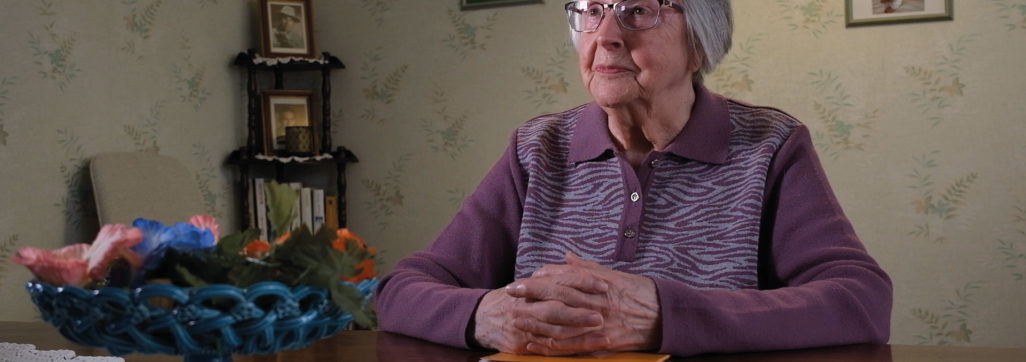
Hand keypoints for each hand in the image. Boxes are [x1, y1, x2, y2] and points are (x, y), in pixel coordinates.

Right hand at [473, 272, 608, 354]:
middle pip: (556, 308)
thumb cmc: (512, 298)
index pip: (560, 282)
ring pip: (555, 332)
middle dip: (580, 313)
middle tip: (602, 314)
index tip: (604, 285)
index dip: (582, 282)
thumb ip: (552, 274)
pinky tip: (587, 348)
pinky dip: (569, 349)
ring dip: (581, 335)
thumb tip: (572, 258)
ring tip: (603, 335)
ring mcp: (523, 327)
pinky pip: (549, 349)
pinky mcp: (522, 345)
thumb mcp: (528, 282)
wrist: (481, 318)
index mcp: (531, 286)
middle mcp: (526, 305)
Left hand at [507, 252, 661, 354]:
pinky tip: (534, 344)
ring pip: (561, 323)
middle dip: (532, 294)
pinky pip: (572, 346)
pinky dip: (551, 347)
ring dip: (535, 321)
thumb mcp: (615, 275)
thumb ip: (587, 267)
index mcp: (600, 283)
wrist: (665, 316)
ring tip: (516, 317)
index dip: (541, 279)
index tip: (523, 278)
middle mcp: (598, 302)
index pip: (565, 278)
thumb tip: (566, 255)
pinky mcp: (603, 343)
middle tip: (510, 292)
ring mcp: (600, 324)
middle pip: (559, 297)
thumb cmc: (640, 293)